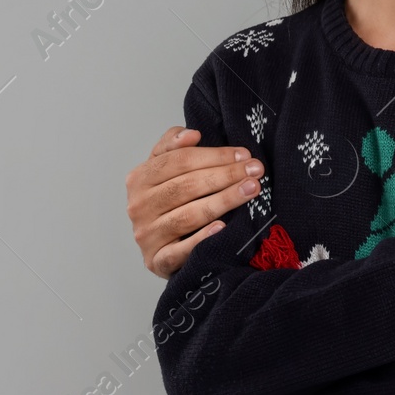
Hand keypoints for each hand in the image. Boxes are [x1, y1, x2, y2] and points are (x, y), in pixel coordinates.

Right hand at [127, 125, 264, 278]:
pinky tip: (223, 227)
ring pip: (189, 215)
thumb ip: (173, 146)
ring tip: (251, 189)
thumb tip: (191, 134)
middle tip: (255, 171)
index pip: (180, 161)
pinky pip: (181, 250)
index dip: (215, 156)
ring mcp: (146, 235)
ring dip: (224, 200)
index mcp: (140, 178)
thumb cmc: (169, 201)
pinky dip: (202, 238)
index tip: (244, 154)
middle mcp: (139, 206)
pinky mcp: (156, 260)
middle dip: (226, 176)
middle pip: (187, 186)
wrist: (159, 245)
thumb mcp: (165, 168)